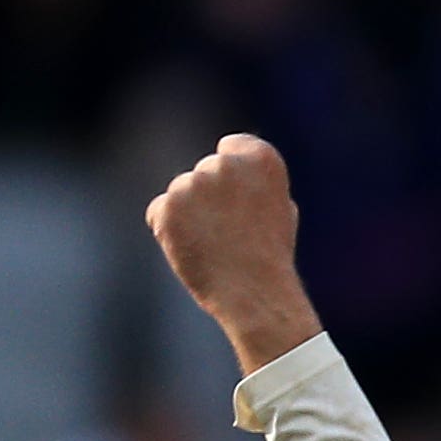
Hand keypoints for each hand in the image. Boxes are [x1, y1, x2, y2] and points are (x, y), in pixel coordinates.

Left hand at [145, 136, 322, 371]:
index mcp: (261, 159)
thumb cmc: (271, 253)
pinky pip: (161, 213)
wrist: (255, 294)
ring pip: (182, 192)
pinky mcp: (165, 207)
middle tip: (232, 231)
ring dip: (191, 214)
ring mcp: (191, 184)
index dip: (236, 176)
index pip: (232, 147)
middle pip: (206, 170)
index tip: (244, 200)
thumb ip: (253, 181)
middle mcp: (224, 164)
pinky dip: (171, 231)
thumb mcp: (279, 207)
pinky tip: (195, 250)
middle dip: (212, 196)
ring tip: (216, 245)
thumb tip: (229, 168)